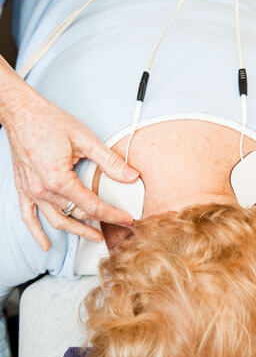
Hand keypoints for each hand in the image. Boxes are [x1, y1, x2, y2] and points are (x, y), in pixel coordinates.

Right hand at [2, 86, 138, 251]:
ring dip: (76, 231)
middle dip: (99, 223)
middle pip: (76, 214)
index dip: (112, 214)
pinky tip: (44, 244)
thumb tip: (131, 176)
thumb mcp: (86, 140)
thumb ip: (110, 162)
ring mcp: (31, 191)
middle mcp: (43, 190)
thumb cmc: (50, 122)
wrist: (21, 112)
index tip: (126, 219)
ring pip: (56, 220)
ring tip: (94, 236)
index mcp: (59, 179)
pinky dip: (36, 232)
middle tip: (116, 228)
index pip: (92, 205)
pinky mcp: (23, 188)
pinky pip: (28, 216)